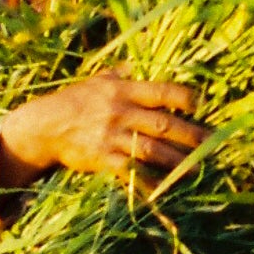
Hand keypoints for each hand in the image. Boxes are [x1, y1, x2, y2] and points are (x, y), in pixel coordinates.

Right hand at [0, 71, 208, 190]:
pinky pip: (132, 171)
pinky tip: (164, 188)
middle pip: (163, 124)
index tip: (200, 106)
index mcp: (121, 89)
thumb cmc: (72, 101)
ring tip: (197, 169)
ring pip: (152, 150)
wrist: (42, 127)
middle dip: (191, 134)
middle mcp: (120, 111)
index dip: (184, 98)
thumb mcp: (95, 82)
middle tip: (211, 144)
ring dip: (177, 161)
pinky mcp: (102, 158)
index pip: (161, 91)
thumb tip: (132, 65)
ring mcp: (111, 136)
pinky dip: (149, 181)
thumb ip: (116, 75)